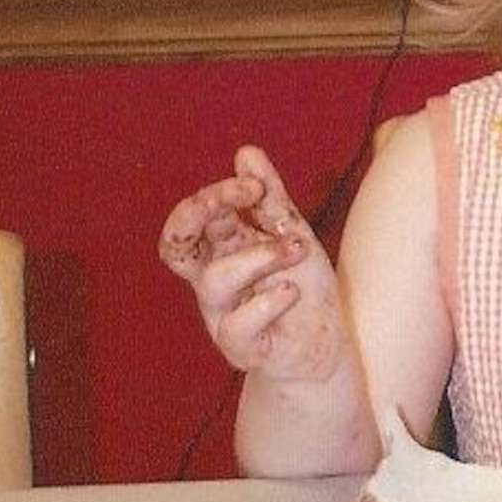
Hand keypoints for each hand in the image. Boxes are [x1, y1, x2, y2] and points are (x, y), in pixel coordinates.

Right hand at [158, 146, 345, 381]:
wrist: (326, 345)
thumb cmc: (302, 288)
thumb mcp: (291, 235)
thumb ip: (270, 198)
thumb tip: (246, 152)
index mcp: (221, 252)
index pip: (193, 219)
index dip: (215, 196)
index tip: (255, 186)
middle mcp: (213, 283)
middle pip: (175, 245)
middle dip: (199, 211)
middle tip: (245, 194)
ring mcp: (222, 317)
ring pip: (214, 281)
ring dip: (261, 255)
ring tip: (297, 250)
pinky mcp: (242, 350)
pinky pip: (237, 327)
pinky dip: (268, 302)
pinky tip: (292, 291)